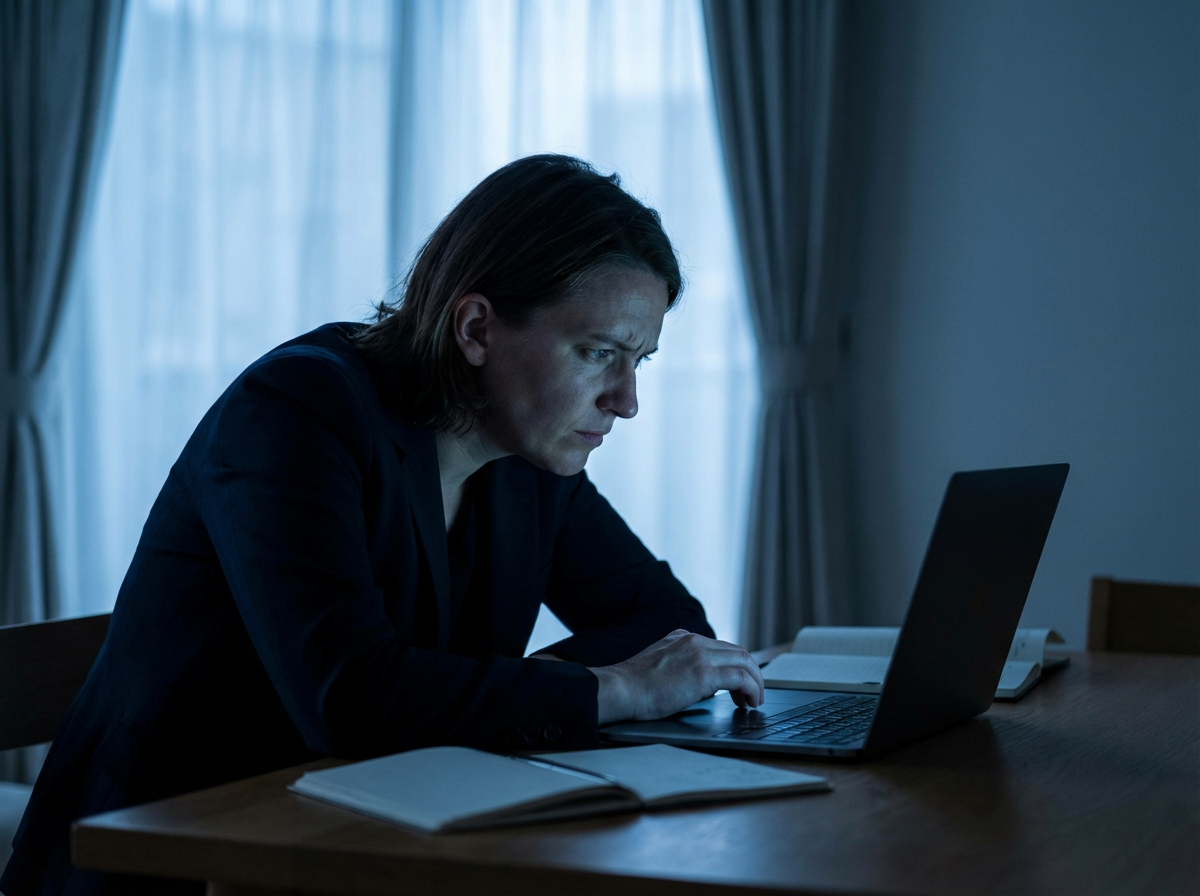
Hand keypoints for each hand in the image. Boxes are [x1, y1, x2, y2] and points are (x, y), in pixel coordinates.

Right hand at [588, 630, 764, 725]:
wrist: (622, 689)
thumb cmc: (634, 686)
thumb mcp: (660, 665)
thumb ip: (680, 665)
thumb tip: (702, 684)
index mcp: (682, 637)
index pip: (721, 647)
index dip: (735, 665)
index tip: (738, 684)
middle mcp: (694, 641)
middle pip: (738, 652)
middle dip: (751, 673)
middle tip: (752, 694)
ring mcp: (700, 655)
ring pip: (745, 661)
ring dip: (755, 682)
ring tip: (754, 700)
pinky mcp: (704, 673)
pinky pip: (740, 678)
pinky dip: (751, 689)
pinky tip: (749, 702)